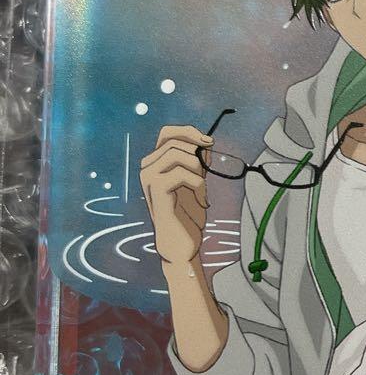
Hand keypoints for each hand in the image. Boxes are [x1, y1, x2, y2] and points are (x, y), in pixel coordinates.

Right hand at [140, 124, 212, 268]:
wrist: (182, 243)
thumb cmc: (188, 214)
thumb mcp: (196, 181)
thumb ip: (198, 161)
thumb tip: (205, 140)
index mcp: (155, 162)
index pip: (167, 132)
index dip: (189, 131)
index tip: (209, 142)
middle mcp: (147, 167)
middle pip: (176, 142)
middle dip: (197, 156)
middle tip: (204, 177)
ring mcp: (148, 178)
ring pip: (179, 155)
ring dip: (198, 171)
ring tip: (200, 190)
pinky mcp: (156, 190)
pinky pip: (182, 173)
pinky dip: (198, 184)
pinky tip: (200, 200)